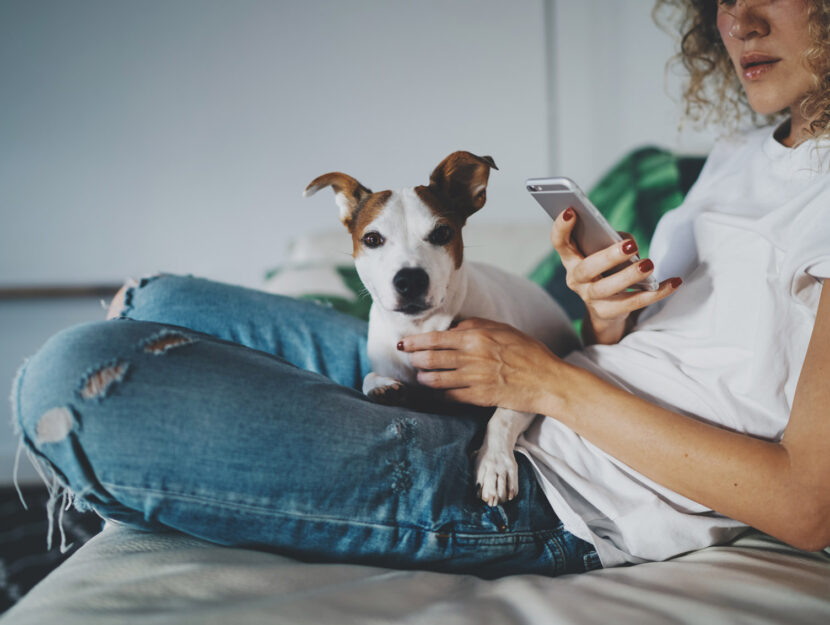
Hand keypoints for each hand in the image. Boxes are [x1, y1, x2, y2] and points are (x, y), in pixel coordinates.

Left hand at [398, 318, 562, 412]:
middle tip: (408, 359)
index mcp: (476, 337)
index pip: (436, 338)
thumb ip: (475, 326)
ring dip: (424, 378)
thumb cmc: (528, 351)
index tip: (404, 343)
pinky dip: (439, 395)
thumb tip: (452, 330)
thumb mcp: (503, 329)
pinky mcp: (479, 397)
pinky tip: (435, 393)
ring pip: (437, 379)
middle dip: (415, 359)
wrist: (547, 380)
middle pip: (431, 359)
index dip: (416, 342)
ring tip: (420, 377)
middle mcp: (471, 357)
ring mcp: (474, 379)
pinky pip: (450, 397)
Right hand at [550, 207, 681, 344]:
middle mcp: (576, 280)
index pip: (560, 243)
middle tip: (630, 246)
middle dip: (608, 257)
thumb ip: (613, 241)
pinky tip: (673, 282)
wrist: (606, 311)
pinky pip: (634, 303)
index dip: (561, 228)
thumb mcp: (606, 253)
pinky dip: (656, 292)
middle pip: (587, 269)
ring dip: (629, 276)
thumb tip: (628, 244)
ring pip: (607, 289)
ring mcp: (590, 298)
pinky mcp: (608, 313)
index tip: (571, 210)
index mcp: (571, 259)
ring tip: (649, 264)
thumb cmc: (607, 270)